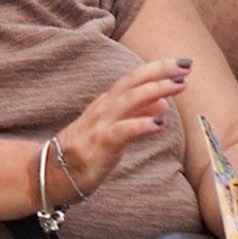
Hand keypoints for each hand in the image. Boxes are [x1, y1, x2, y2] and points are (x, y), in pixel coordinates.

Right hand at [53, 54, 188, 195]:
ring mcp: (99, 125)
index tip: (181, 64)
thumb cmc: (86, 152)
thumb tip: (163, 102)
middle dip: (158, 71)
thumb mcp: (116, 130)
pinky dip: (140, 125)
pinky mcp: (99, 145)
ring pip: (128, 100)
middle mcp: (103, 109)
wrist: (53, 174)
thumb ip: (137, 115)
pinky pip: (121, 132)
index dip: (156, 69)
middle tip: (185, 65)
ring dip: (155, 90)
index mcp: (106, 104)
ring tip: (179, 85)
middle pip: (131, 82)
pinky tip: (159, 124)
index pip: (133, 79)